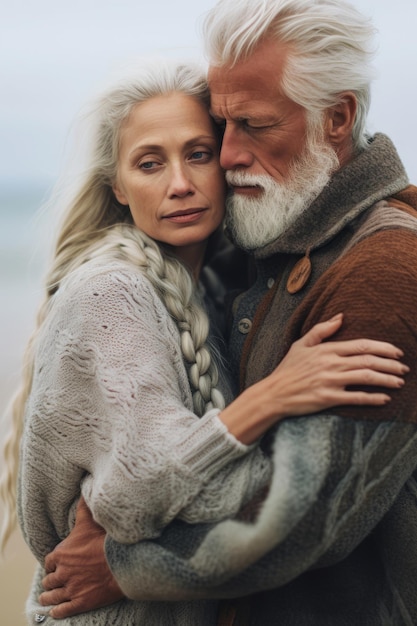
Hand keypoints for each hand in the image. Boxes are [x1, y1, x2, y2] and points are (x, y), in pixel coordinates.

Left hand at [39, 498, 124, 618]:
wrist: (122, 563)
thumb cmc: (104, 541)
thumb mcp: (89, 522)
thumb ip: (82, 508)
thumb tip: (82, 490)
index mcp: (60, 555)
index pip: (48, 563)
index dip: (52, 565)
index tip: (55, 566)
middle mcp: (62, 573)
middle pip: (49, 581)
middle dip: (51, 581)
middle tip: (54, 582)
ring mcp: (70, 589)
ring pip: (51, 597)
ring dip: (49, 597)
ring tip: (48, 598)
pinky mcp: (79, 603)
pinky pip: (61, 611)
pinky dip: (57, 611)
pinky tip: (56, 610)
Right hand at [268, 312, 407, 416]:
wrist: (274, 393)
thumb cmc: (288, 369)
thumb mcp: (301, 344)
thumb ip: (322, 330)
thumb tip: (341, 317)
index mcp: (327, 349)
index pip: (361, 346)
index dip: (382, 348)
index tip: (397, 352)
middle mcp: (331, 364)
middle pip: (368, 361)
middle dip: (390, 365)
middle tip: (404, 369)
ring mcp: (330, 381)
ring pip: (365, 378)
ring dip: (386, 380)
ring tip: (400, 382)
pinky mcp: (328, 398)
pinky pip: (355, 398)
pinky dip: (372, 398)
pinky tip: (385, 399)